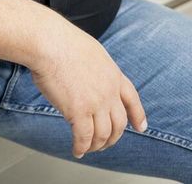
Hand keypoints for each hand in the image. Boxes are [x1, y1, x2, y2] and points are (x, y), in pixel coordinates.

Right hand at [29, 23, 146, 158]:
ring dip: (96, 146)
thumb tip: (90, 76)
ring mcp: (96, 103)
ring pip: (103, 134)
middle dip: (113, 138)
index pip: (132, 100)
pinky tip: (77, 149)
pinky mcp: (78, 112)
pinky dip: (81, 147)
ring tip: (88, 148)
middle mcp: (109, 91)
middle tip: (105, 143)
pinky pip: (84, 137)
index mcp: (113, 74)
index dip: (138, 115)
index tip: (141, 127)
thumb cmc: (61, 41)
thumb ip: (97, 68)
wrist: (49, 42)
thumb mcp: (92, 52)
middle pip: (119, 124)